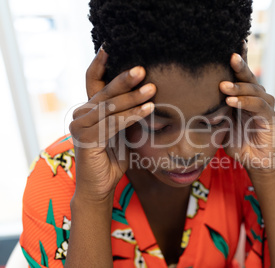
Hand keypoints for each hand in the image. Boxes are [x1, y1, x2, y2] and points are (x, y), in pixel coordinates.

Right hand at [69, 48, 155, 200]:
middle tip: (143, 69)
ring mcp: (80, 126)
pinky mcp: (85, 139)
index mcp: (89, 108)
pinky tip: (148, 109)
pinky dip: (131, 116)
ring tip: (152, 89)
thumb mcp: (122, 130)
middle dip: (125, 79)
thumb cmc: (113, 156)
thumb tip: (147, 93)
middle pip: (104, 91)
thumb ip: (126, 113)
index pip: (92, 80)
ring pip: (109, 107)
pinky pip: (113, 123)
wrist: (99, 185)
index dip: (100, 63)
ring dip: (133, 98)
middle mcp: (81, 113)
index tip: (110, 46)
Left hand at [220, 52, 274, 174]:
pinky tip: (232, 102)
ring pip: (253, 89)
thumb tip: (193, 101)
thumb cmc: (238, 141)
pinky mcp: (269, 117)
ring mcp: (264, 105)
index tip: (231, 43)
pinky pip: (258, 105)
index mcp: (244, 96)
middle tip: (230, 55)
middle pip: (248, 77)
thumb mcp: (223, 124)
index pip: (240, 75)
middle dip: (239, 65)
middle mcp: (256, 97)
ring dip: (238, 87)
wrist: (255, 161)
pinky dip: (245, 102)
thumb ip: (215, 111)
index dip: (238, 60)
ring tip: (223, 86)